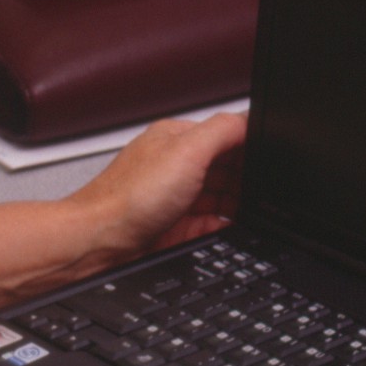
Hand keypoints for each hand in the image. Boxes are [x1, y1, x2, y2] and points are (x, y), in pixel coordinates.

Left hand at [65, 112, 246, 272]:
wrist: (98, 244)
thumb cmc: (127, 198)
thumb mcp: (186, 151)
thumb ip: (224, 130)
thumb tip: (250, 121)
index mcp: (177, 139)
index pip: (226, 136)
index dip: (249, 149)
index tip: (268, 163)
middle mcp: (175, 167)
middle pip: (227, 169)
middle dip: (245, 180)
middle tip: (259, 192)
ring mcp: (174, 199)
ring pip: (220, 199)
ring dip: (236, 206)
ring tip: (248, 213)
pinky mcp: (174, 228)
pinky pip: (210, 225)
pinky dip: (223, 228)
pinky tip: (230, 231)